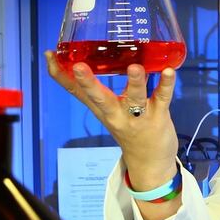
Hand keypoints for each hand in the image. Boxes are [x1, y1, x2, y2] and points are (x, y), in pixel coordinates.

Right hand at [44, 51, 178, 188]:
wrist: (149, 163)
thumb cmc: (128, 131)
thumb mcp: (106, 114)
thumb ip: (97, 93)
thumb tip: (84, 66)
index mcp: (100, 109)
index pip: (75, 92)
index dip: (60, 74)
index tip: (49, 55)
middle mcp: (115, 113)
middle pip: (99, 98)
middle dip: (88, 83)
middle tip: (80, 67)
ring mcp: (138, 116)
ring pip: (134, 98)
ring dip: (135, 82)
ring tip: (135, 68)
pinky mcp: (158, 117)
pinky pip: (162, 98)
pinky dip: (166, 84)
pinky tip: (169, 71)